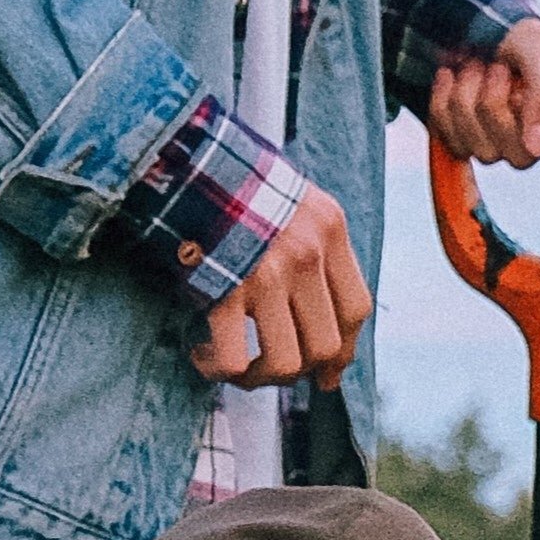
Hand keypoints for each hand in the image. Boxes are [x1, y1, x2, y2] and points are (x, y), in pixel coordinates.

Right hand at [188, 186, 371, 384]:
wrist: (183, 160)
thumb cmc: (234, 186)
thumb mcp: (294, 202)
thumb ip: (314, 246)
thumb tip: (321, 311)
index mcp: (329, 230)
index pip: (356, 310)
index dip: (343, 352)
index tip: (327, 374)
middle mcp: (307, 254)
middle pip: (325, 345)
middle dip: (298, 372)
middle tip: (267, 368)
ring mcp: (269, 273)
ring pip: (285, 363)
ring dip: (259, 379)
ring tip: (235, 368)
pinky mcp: (226, 289)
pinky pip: (233, 359)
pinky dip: (218, 370)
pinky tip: (202, 354)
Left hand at [422, 17, 539, 172]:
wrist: (476, 25)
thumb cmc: (518, 33)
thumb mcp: (538, 47)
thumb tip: (539, 149)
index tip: (525, 92)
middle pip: (523, 158)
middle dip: (498, 106)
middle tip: (496, 67)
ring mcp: (512, 145)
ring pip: (486, 153)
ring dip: (470, 101)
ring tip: (474, 65)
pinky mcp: (475, 145)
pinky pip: (455, 144)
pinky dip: (445, 105)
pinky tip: (452, 77)